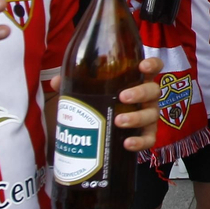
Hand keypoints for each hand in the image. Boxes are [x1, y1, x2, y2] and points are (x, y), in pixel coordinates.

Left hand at [49, 56, 163, 153]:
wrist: (104, 131)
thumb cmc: (102, 102)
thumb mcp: (88, 90)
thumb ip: (74, 83)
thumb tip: (56, 81)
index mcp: (137, 81)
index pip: (153, 68)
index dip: (152, 64)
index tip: (142, 66)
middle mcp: (147, 98)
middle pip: (153, 91)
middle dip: (140, 93)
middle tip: (122, 97)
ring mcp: (148, 117)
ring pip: (151, 115)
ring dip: (137, 117)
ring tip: (119, 120)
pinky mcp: (146, 136)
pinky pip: (149, 139)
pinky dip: (140, 142)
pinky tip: (127, 143)